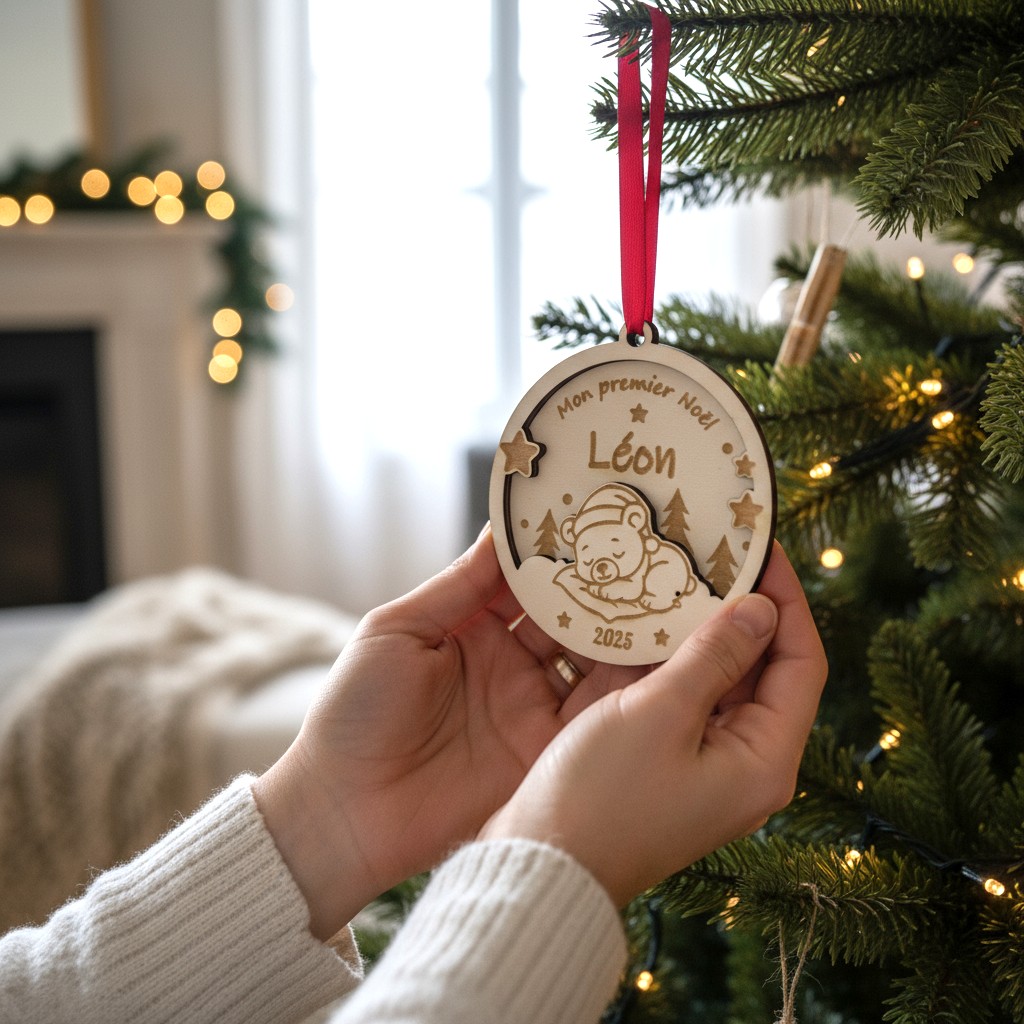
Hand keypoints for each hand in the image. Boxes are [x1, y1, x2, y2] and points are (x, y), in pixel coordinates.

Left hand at [253, 526, 649, 938]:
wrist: (346, 812)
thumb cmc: (354, 712)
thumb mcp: (397, 631)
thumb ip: (457, 585)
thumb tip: (501, 528)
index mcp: (471, 629)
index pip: (526, 582)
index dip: (558, 554)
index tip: (597, 518)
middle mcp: (510, 664)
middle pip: (570, 619)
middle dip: (606, 589)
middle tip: (651, 553)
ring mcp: (532, 708)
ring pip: (593, 661)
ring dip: (626, 633)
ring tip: (666, 596)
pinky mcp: (547, 753)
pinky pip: (596, 714)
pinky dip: (628, 687)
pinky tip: (660, 657)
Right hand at [478, 543, 826, 906]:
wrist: (541, 865)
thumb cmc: (601, 798)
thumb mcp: (659, 714)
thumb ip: (712, 656)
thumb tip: (760, 608)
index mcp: (763, 760)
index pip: (801, 664)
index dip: (788, 601)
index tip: (765, 549)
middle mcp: (744, 763)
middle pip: (764, 670)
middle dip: (745, 610)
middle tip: (719, 553)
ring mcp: (705, 763)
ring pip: (721, 679)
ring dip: (704, 630)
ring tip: (681, 574)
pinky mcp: (667, 761)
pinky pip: (685, 696)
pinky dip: (672, 658)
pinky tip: (646, 620)